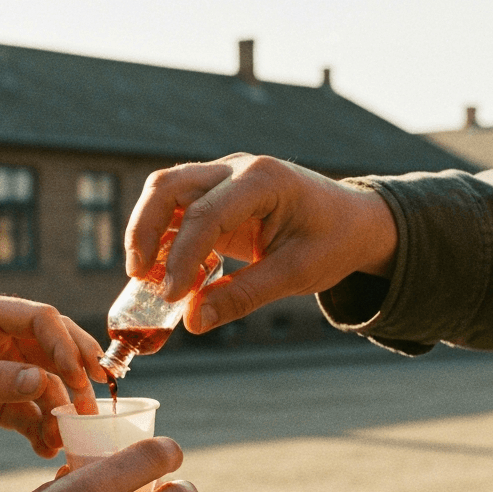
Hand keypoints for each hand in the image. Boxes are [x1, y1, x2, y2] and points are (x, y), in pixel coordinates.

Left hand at [0, 290, 107, 462]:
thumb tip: (41, 382)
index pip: (40, 319)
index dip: (65, 344)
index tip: (80, 376)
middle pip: (53, 350)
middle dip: (76, 375)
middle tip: (95, 402)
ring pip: (45, 385)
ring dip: (60, 410)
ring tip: (68, 436)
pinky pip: (28, 413)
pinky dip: (40, 430)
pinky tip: (45, 449)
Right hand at [126, 153, 397, 333]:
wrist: (354, 221)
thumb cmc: (332, 242)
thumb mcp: (295, 274)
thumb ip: (242, 296)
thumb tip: (192, 321)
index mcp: (263, 181)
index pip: (206, 214)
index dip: (181, 257)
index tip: (169, 297)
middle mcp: (237, 169)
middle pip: (169, 186)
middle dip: (145, 230)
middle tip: (138, 276)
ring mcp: (223, 176)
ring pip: (165, 190)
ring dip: (147, 230)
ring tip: (143, 276)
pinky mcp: (216, 192)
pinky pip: (177, 207)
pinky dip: (163, 235)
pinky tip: (162, 270)